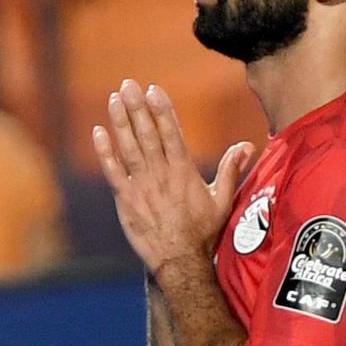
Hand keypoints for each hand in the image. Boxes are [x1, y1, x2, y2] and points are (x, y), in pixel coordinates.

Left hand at [93, 79, 255, 271]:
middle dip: (137, 107)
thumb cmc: (203, 232)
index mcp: (183, 171)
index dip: (161, 109)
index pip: (171, 132)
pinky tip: (98, 131)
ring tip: (114, 98)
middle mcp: (161, 174)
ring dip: (121, 121)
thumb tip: (247, 145)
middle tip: (128, 84)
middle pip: (148, 133)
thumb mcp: (223, 201)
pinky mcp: (125, 200)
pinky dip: (104, 151)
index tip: (153, 89)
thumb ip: (231, 170)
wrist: (179, 261)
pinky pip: (112, 171)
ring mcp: (141, 186)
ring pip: (129, 147)